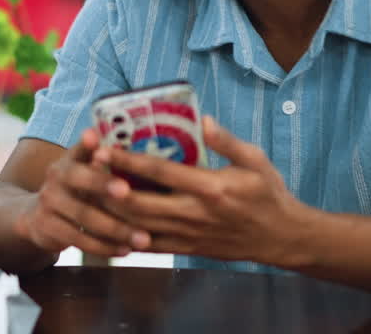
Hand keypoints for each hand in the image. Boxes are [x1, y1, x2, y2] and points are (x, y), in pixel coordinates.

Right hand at [14, 127, 150, 258]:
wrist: (37, 217)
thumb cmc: (74, 191)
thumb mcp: (82, 171)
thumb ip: (98, 158)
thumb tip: (103, 136)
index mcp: (68, 159)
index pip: (80, 150)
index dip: (89, 147)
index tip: (101, 148)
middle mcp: (55, 177)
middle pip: (80, 181)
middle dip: (103, 185)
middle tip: (128, 192)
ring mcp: (48, 202)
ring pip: (84, 216)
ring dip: (115, 228)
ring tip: (143, 238)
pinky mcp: (47, 227)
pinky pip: (78, 239)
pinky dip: (104, 246)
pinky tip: (124, 250)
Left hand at [93, 116, 308, 266]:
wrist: (282, 238)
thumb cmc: (269, 194)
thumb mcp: (256, 160)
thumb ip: (227, 141)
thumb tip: (203, 119)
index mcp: (210, 188)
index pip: (160, 173)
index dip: (127, 160)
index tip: (103, 148)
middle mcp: (195, 214)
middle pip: (140, 203)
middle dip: (109, 187)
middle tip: (88, 170)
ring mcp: (190, 235)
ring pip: (139, 227)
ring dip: (112, 211)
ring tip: (91, 192)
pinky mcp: (188, 250)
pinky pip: (151, 247)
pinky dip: (127, 236)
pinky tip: (109, 222)